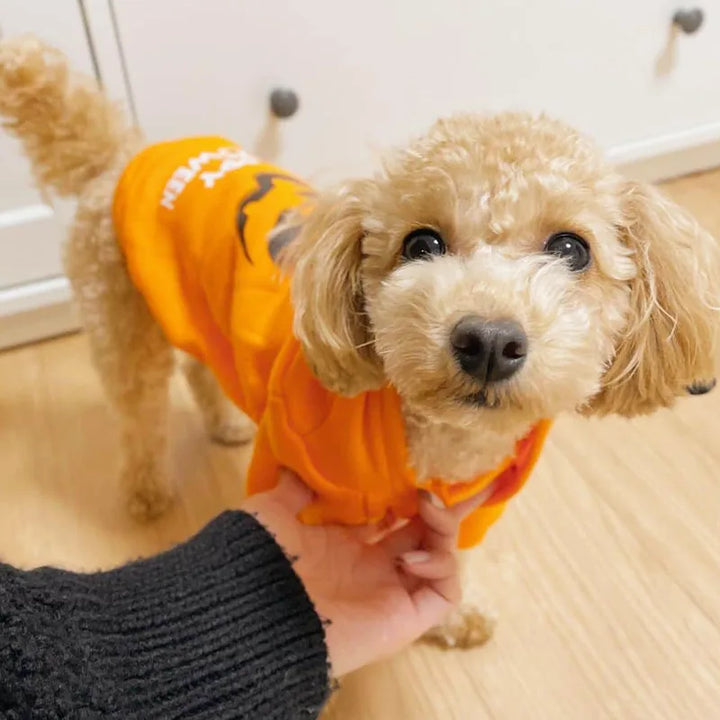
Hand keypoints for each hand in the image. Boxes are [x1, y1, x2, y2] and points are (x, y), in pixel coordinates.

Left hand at [242, 469, 490, 676]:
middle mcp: (372, 567)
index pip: (391, 516)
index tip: (423, 467)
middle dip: (441, 508)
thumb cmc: (264, 558)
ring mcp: (390, 592)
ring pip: (440, 557)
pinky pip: (444, 594)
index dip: (408, 493)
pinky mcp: (404, 617)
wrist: (259, 613)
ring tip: (428, 506)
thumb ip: (293, 489)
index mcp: (345, 544)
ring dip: (443, 528)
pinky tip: (410, 556)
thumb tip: (299, 464)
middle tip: (454, 481)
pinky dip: (440, 568)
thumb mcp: (275, 512)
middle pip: (423, 534)